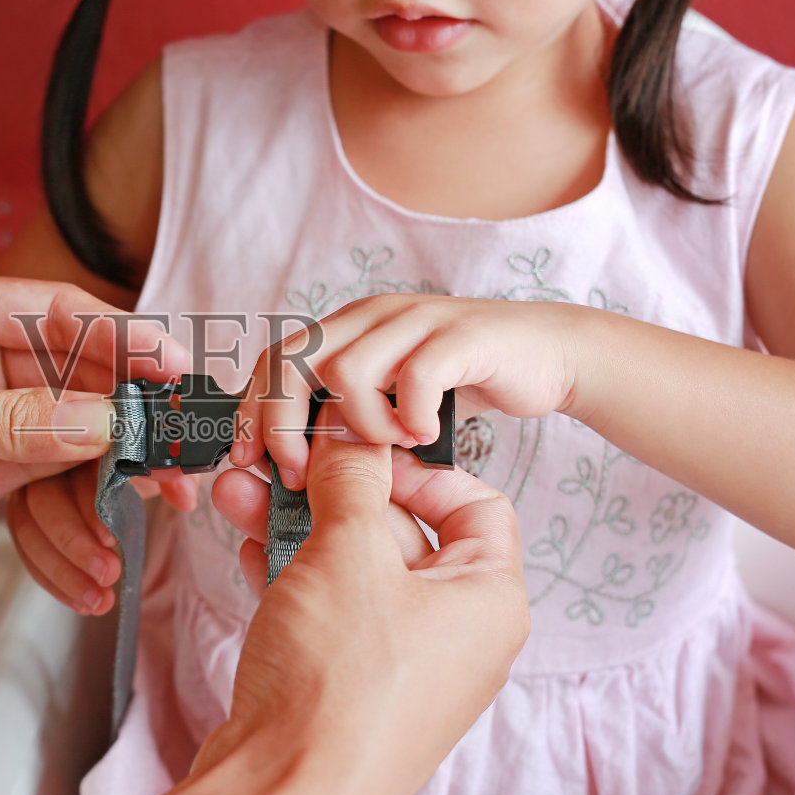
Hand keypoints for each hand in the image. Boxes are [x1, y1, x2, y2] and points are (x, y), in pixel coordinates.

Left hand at [0, 272, 188, 606]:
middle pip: (79, 385)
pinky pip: (43, 502)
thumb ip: (7, 418)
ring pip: (71, 450)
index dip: (122, 342)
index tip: (173, 370)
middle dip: (128, 428)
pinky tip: (84, 569)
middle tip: (174, 465)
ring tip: (128, 535)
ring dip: (102, 496)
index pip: (58, 317)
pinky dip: (67, 536)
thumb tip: (98, 418)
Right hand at [5, 462, 197, 616]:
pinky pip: (27, 546)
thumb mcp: (163, 468)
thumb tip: (185, 496)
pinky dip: (51, 577)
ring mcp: (29, 482)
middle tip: (107, 572)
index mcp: (85, 432)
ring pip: (28, 525)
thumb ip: (173, 476)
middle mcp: (49, 452)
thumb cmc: (144, 461)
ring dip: (61, 570)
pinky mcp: (25, 512)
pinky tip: (79, 600)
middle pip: (43, 497)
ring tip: (97, 600)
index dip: (90, 502)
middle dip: (74, 542)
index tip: (109, 535)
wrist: (131, 469)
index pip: (76, 464)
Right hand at [198, 418, 528, 794]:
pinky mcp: (348, 684)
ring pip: (353, 569)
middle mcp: (455, 633)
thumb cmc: (341, 691)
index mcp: (488, 600)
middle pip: (402, 532)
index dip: (417, 469)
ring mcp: (401, 663)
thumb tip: (349, 438)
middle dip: (334, 492)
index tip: (361, 451)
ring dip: (298, 524)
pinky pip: (327, 607)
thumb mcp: (348, 553)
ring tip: (245, 493)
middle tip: (287, 462)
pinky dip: (289, 571)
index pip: (475, 503)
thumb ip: (350, 481)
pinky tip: (248, 543)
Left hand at [231, 293, 583, 486]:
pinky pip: (417, 374)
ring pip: (346, 369)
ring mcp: (415, 321)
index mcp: (346, 331)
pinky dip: (410, 415)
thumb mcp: (389, 399)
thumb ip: (343, 419)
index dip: (252, 412)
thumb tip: (287, 470)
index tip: (248, 463)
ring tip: (383, 452)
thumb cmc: (461, 385)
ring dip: (355, 426)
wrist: (546, 354)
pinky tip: (422, 437)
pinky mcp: (461, 335)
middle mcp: (371, 318)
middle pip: (294, 362)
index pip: (274, 363)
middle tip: (299, 475)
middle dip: (282, 426)